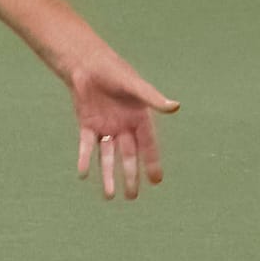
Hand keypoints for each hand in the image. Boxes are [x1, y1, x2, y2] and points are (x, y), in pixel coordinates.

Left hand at [66, 49, 177, 199]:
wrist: (87, 63)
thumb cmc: (115, 71)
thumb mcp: (134, 85)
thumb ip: (152, 98)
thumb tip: (176, 106)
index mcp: (139, 118)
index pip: (147, 145)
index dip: (152, 162)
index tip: (156, 181)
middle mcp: (124, 127)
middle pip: (128, 156)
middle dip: (130, 176)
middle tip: (132, 196)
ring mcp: (105, 128)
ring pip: (108, 156)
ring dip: (108, 175)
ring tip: (109, 196)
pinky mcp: (88, 126)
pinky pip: (87, 146)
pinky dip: (85, 159)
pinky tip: (83, 174)